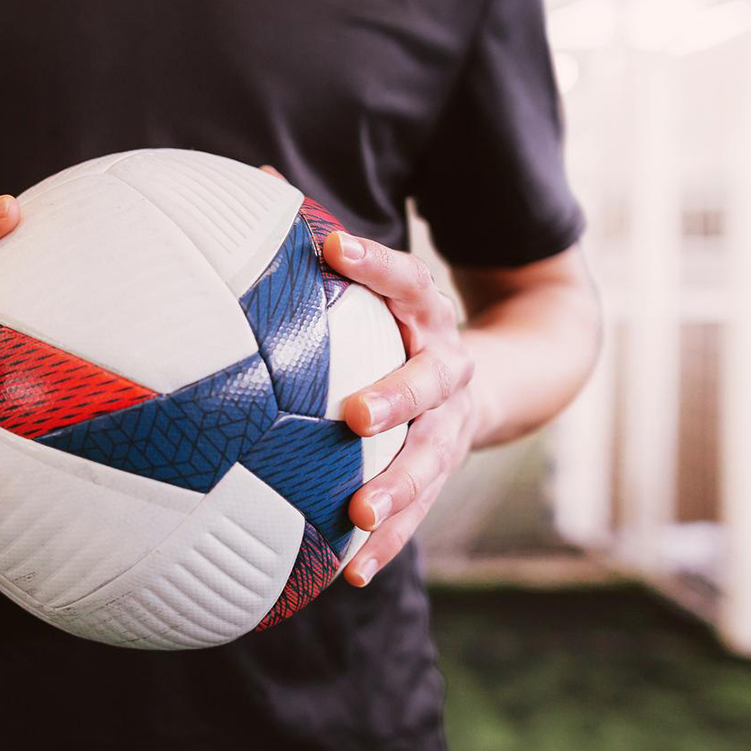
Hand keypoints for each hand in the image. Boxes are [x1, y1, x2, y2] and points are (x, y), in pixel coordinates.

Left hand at [325, 231, 478, 585]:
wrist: (495, 379)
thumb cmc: (398, 324)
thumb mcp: (379, 281)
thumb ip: (322, 237)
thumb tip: (255, 175)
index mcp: (424, 313)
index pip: (406, 278)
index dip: (374, 260)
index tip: (332, 247)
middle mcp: (445, 368)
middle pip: (430, 380)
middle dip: (397, 396)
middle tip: (357, 415)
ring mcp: (449, 428)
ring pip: (429, 460)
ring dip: (397, 492)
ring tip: (359, 516)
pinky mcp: (441, 474)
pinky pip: (416, 515)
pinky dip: (386, 545)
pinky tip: (351, 574)